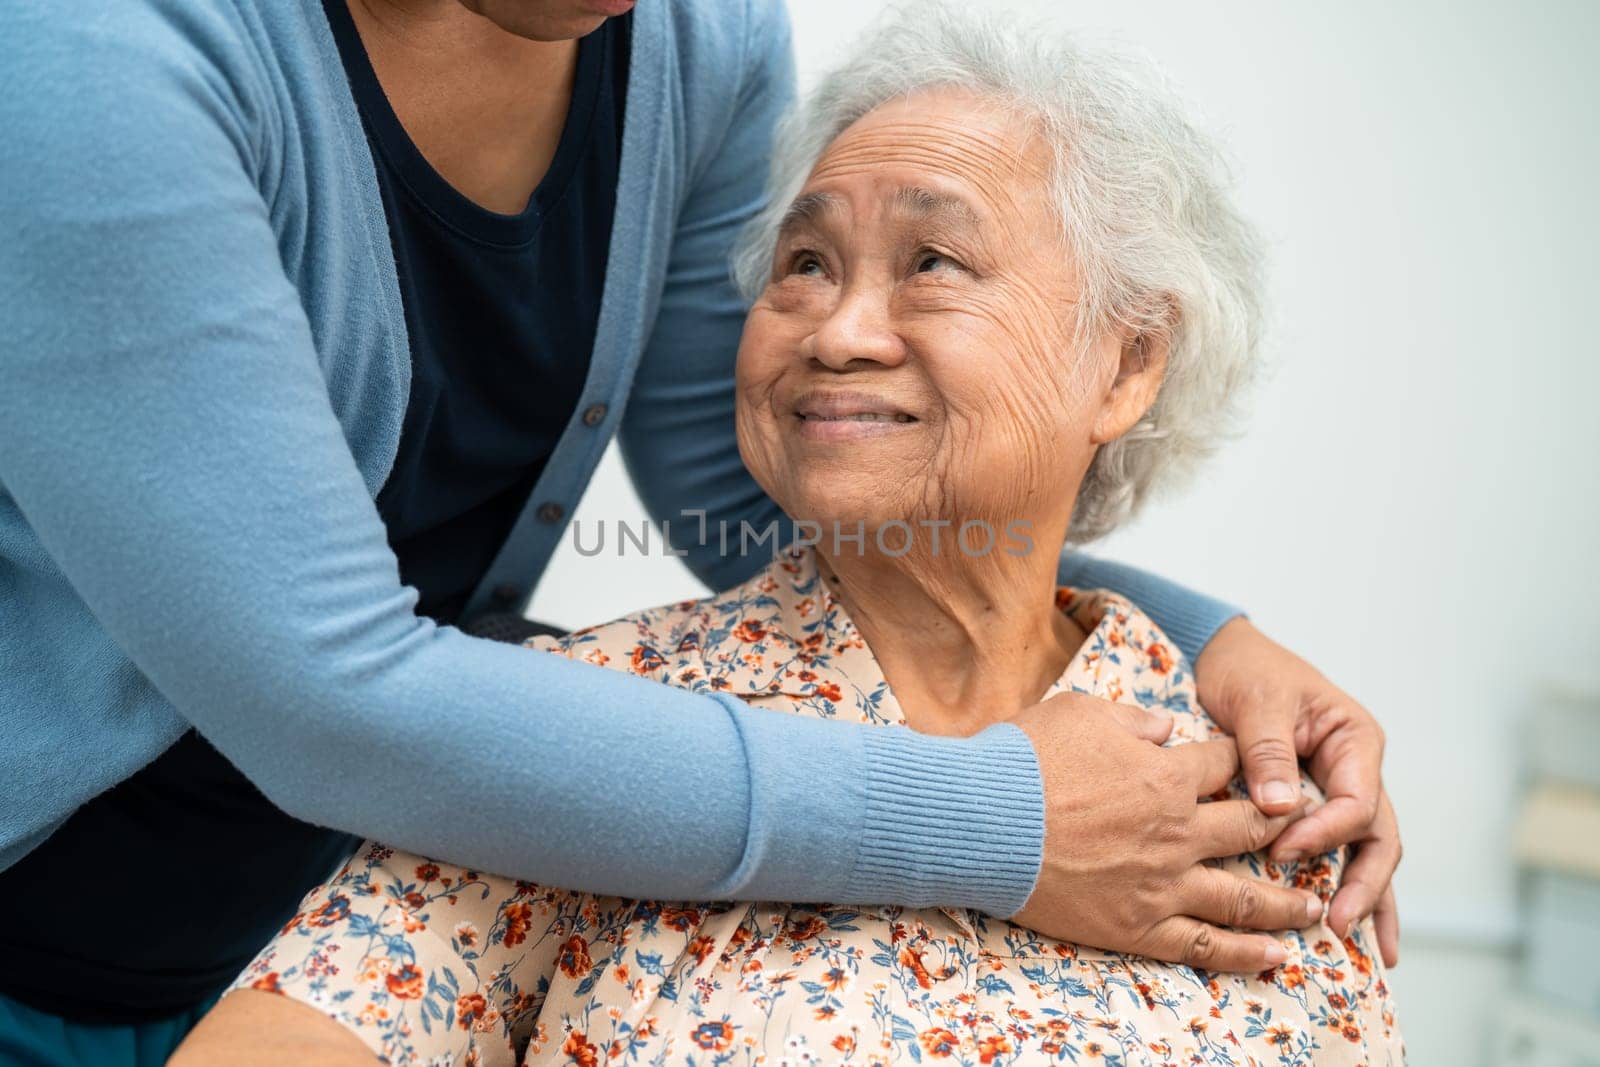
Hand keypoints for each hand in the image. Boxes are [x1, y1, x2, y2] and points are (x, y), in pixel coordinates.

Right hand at [1010, 692, 1321, 971]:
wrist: (981, 820)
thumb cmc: (1023, 760)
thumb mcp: (1080, 713)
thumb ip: (1134, 721)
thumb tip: (1165, 729)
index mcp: (1166, 775)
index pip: (1225, 763)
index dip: (1240, 759)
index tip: (1251, 764)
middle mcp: (1177, 831)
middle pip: (1252, 827)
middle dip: (1286, 825)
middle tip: (1311, 830)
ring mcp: (1162, 883)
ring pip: (1245, 896)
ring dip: (1287, 902)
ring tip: (1315, 906)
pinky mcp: (1137, 925)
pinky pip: (1203, 944)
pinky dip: (1244, 953)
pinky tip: (1275, 957)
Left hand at [1195, 617, 1401, 964]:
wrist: (1225, 657)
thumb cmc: (1246, 670)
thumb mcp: (1257, 700)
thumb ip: (1268, 751)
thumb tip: (1280, 807)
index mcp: (1354, 741)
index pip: (1355, 801)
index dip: (1324, 832)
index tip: (1282, 850)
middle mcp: (1357, 770)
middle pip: (1377, 838)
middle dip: (1364, 885)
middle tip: (1338, 924)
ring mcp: (1342, 791)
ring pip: (1368, 853)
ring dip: (1368, 898)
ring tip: (1372, 952)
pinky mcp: (1317, 806)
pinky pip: (1339, 851)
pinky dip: (1347, 887)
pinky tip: (1354, 931)